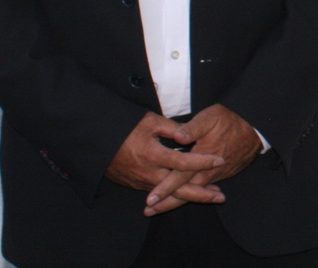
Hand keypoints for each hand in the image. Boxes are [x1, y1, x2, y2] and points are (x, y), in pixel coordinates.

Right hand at [105, 112, 225, 215]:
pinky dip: (174, 195)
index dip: (203, 161)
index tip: (220, 160)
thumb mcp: (149, 121)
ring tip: (211, 196)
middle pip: (179, 188)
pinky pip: (159, 193)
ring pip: (170, 194)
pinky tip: (187, 194)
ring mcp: (141, 182)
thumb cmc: (124, 127)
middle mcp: (148, 173)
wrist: (96, 142)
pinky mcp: (136, 185)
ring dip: (190, 196)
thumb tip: (189, 134)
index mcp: (153, 155)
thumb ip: (172, 128)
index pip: (184, 162)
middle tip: (221, 196)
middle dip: (201, 194)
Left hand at [143, 104, 262, 214]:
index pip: (179, 177)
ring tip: (161, 207)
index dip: (164, 189)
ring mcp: (218, 175)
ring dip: (179, 200)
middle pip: (185, 192)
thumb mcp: (210, 117)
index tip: (149, 200)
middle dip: (167, 203)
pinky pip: (206, 188)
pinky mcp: (224, 174)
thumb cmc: (231, 119)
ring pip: (196, 192)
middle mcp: (210, 172)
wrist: (256, 126)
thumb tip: (176, 136)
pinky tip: (186, 196)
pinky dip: (194, 194)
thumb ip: (192, 128)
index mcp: (202, 158)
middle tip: (148, 212)